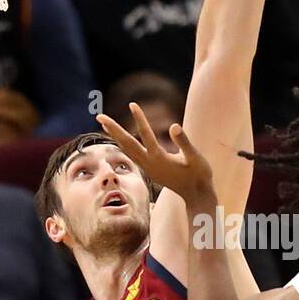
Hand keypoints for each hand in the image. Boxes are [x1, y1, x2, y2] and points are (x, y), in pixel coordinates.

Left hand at [97, 103, 215, 206]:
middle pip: (127, 144)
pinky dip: (123, 145)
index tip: (132, 104)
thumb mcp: (195, 157)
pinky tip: (120, 139)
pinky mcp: (150, 171)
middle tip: (99, 116)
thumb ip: (184, 141)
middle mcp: (150, 163)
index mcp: (160, 158)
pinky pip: (132, 155)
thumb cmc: (199, 175)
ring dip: (115, 136)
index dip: (140, 119)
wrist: (197, 195)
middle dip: (113, 129)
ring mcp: (148, 168)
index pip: (146, 135)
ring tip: (103, 124)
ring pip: (127, 150)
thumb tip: (174, 125)